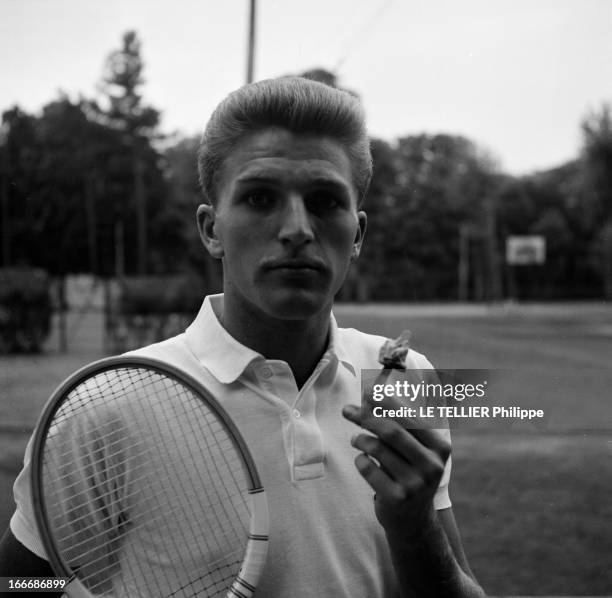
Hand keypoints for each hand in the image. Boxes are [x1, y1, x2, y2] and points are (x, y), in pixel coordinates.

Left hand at [342, 392, 450, 537]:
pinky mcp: (396, 498)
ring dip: (360, 439)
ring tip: (356, 440)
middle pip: (392, 430)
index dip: (386, 402)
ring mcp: (415, 484)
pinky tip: (362, 460)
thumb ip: (399, 424)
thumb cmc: (410, 472)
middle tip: (348, 410)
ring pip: (377, 448)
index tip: (367, 390)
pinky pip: (367, 468)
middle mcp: (431, 465)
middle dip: (366, 416)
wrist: (414, 520)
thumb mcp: (416, 449)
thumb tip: (368, 395)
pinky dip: (360, 459)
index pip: (410, 417)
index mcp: (440, 447)